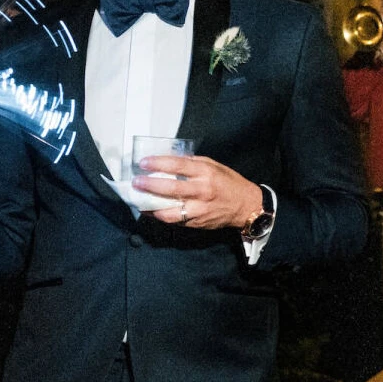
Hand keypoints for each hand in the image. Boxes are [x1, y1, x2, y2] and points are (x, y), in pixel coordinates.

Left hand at [132, 154, 263, 229]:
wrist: (246, 207)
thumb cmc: (229, 183)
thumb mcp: (214, 166)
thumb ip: (193, 163)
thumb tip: (170, 159)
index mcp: (206, 173)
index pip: (178, 165)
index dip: (158, 163)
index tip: (144, 162)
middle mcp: (202, 191)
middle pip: (170, 188)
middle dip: (150, 185)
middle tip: (137, 182)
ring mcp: (199, 209)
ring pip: (169, 210)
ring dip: (150, 206)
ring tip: (139, 200)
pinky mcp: (196, 222)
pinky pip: (174, 220)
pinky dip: (160, 215)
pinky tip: (150, 210)